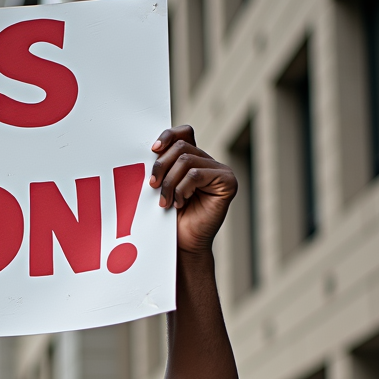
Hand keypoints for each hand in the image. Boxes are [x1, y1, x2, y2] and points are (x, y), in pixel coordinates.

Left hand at [150, 125, 236, 253]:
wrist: (183, 245)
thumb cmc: (170, 220)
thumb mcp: (161, 188)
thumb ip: (162, 167)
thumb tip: (151, 149)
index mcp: (193, 160)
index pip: (184, 133)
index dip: (168, 136)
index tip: (153, 150)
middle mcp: (208, 162)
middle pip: (182, 147)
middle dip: (162, 166)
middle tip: (152, 186)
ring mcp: (220, 171)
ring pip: (187, 161)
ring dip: (169, 182)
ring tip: (165, 202)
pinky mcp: (227, 182)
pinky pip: (196, 175)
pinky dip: (182, 189)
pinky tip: (180, 203)